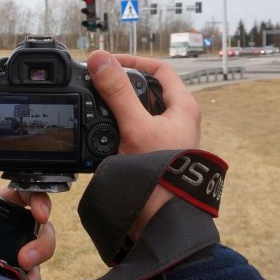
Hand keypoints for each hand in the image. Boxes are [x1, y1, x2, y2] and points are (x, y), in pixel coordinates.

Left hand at [0, 159, 55, 278]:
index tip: (39, 214)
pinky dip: (32, 279)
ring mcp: (7, 253)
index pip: (26, 195)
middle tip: (26, 256)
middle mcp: (3, 228)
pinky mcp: (6, 276)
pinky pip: (30, 276)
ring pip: (39, 250)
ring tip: (23, 270)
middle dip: (43, 239)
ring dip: (39, 259)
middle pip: (40, 226)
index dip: (39, 200)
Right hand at [86, 50, 201, 231]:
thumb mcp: (135, 126)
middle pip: (146, 89)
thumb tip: (100, 58)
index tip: (108, 62)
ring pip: (138, 110)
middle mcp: (177, 120)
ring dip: (117, 106)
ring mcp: (165, 138)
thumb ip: (116, 91)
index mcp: (183, 107)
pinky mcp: (152, 153)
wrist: (160, 221)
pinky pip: (131, 130)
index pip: (160, 70)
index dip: (134, 61)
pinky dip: (115, 126)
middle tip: (98, 83)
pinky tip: (100, 131)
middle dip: (121, 84)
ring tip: (96, 105)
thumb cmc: (158, 174)